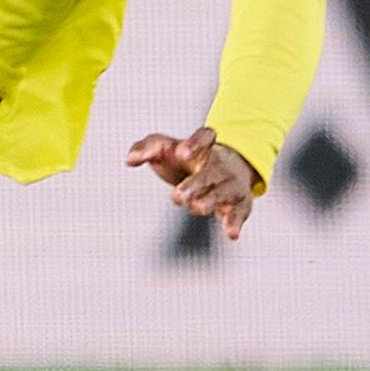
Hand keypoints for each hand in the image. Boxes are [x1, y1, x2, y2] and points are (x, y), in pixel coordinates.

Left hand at [126, 127, 263, 240]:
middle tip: (177, 197)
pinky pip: (239, 214)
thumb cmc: (183, 158)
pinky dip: (235, 223)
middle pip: (210, 173)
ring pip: (223, 193)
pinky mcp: (240, 205)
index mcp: (204, 146)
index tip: (181, 152)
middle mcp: (221, 164)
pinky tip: (231, 234)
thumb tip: (129, 160)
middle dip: (195, 184)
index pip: (205, 137)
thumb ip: (145, 148)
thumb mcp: (164, 148)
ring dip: (210, 202)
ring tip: (196, 208)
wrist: (222, 168)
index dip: (195, 143)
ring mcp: (232, 184)